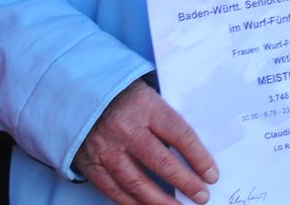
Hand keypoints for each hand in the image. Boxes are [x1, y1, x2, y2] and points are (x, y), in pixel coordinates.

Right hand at [71, 78, 218, 204]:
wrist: (77, 95)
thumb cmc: (120, 96)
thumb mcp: (147, 96)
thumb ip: (165, 120)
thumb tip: (192, 152)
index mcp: (144, 106)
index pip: (180, 135)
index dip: (199, 158)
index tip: (212, 174)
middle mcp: (125, 129)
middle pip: (161, 163)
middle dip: (186, 183)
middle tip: (202, 195)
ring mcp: (106, 149)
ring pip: (138, 183)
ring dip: (162, 201)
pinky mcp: (91, 165)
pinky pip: (115, 191)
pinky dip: (134, 203)